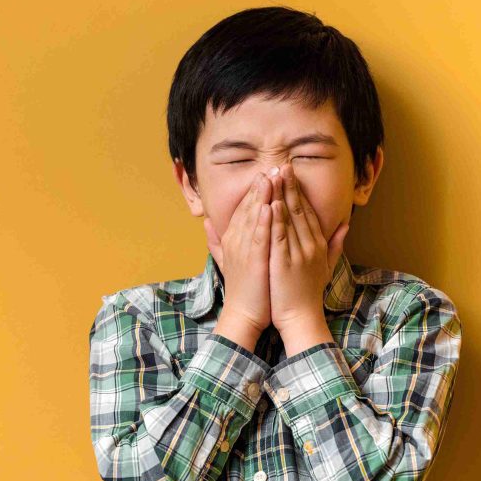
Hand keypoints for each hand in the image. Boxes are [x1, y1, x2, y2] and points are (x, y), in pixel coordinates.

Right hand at [204, 171, 273, 334]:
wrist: (243, 314)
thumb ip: (216, 240)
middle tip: (274, 166)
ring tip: (272, 176)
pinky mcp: (253, 261)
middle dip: (261, 186)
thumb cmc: (243, 289)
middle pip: (249, 207)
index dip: (255, 190)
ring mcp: (243, 250)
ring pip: (253, 217)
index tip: (266, 173)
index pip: (244, 208)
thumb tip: (206, 223)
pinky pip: (259, 236)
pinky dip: (263, 220)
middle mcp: (235, 240)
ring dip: (263, 195)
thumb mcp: (226, 259)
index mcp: (232, 239)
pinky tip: (269, 205)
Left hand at [267, 164, 349, 333]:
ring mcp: (299, 253)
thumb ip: (336, 245)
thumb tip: (346, 225)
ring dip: (283, 195)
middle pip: (301, 209)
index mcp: (318, 244)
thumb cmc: (309, 294)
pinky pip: (280, 236)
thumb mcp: (327, 267)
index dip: (300, 191)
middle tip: (284, 164)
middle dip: (291, 185)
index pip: (309, 211)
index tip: (292, 173)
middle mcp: (311, 245)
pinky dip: (276, 219)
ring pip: (290, 218)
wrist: (301, 318)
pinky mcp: (285, 262)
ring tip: (275, 175)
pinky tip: (271, 203)